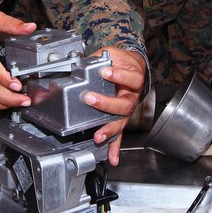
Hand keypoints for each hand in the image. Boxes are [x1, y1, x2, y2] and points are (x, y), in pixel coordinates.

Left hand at [82, 46, 146, 165]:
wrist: (132, 67)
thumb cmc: (121, 61)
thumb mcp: (112, 53)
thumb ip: (98, 58)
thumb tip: (78, 61)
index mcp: (133, 79)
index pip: (131, 78)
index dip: (119, 75)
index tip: (105, 71)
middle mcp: (131, 96)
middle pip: (124, 104)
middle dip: (107, 103)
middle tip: (91, 99)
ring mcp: (126, 110)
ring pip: (121, 122)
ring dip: (109, 130)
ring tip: (99, 136)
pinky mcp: (119, 119)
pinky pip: (118, 135)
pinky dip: (114, 148)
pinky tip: (112, 158)